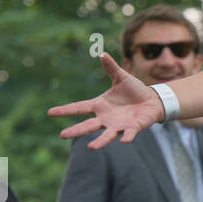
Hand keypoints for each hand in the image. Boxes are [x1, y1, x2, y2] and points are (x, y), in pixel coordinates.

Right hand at [49, 53, 164, 149]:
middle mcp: (106, 118)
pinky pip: (129, 133)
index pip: (79, 108)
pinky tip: (124, 140)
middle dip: (76, 130)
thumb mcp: (121, 77)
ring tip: (91, 147)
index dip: (65, 110)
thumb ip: (111, 68)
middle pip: (88, 125)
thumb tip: (102, 54)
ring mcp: (119, 125)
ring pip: (107, 135)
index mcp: (100, 106)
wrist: (152, 100)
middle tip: (62, 135)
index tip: (50, 113)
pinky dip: (127, 137)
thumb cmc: (134, 90)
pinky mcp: (133, 127)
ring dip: (100, 141)